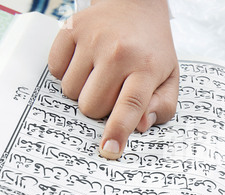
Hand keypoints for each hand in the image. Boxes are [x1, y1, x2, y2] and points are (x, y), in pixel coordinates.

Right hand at [48, 0, 178, 159]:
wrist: (135, 5)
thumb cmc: (152, 47)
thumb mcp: (170, 77)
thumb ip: (162, 106)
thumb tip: (141, 126)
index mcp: (146, 67)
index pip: (130, 107)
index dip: (118, 131)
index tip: (110, 150)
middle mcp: (118, 52)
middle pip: (92, 106)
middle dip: (101, 107)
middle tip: (114, 90)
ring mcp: (91, 39)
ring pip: (71, 92)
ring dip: (83, 91)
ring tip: (101, 74)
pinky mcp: (70, 29)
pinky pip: (55, 70)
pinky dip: (67, 73)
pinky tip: (86, 62)